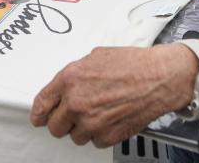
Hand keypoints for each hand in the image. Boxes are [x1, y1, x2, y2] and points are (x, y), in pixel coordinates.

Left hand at [30, 44, 197, 147]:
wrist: (159, 77)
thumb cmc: (134, 64)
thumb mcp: (95, 57)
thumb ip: (76, 74)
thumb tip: (68, 85)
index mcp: (70, 79)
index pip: (41, 103)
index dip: (38, 112)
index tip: (38, 117)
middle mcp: (77, 103)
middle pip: (55, 126)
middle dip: (62, 121)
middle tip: (72, 115)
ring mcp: (91, 122)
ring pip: (74, 137)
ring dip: (82, 128)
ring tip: (98, 113)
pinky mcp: (107, 136)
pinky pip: (94, 142)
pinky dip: (99, 134)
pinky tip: (109, 118)